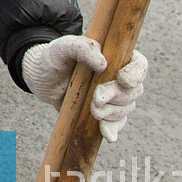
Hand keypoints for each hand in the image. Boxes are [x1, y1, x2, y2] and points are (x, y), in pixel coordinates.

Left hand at [22, 35, 146, 141]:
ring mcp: (113, 96)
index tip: (122, 79)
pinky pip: (116, 123)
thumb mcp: (63, 47)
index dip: (136, 73)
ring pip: (126, 108)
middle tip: (97, 98)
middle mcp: (118, 77)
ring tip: (92, 109)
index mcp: (115, 56)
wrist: (42, 78)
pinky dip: (113, 129)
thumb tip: (103, 64)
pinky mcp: (104, 112)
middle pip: (134, 90)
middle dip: (117, 96)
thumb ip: (82, 47)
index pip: (139, 64)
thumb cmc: (55, 56)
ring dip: (111, 112)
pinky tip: (107, 134)